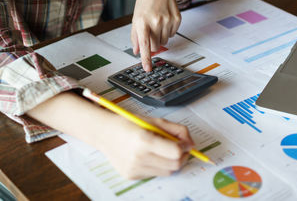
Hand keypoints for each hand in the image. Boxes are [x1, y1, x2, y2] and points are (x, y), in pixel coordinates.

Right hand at [27, 92, 193, 179]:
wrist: (104, 133)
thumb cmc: (130, 124)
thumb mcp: (155, 121)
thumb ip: (176, 130)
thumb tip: (191, 143)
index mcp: (144, 140)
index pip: (175, 152)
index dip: (185, 147)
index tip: (186, 142)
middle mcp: (138, 157)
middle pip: (174, 165)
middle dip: (182, 156)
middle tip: (180, 148)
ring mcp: (135, 169)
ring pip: (167, 172)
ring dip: (171, 162)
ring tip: (163, 150)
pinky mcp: (132, 176)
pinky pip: (155, 174)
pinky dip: (158, 165)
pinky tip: (150, 155)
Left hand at [131, 0, 180, 71]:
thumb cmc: (146, 1)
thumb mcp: (136, 17)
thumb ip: (135, 36)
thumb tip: (137, 51)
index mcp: (142, 21)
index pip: (144, 45)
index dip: (146, 59)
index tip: (147, 69)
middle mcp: (156, 21)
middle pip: (155, 46)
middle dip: (152, 44)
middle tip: (150, 33)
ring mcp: (168, 20)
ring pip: (164, 41)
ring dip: (160, 36)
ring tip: (157, 23)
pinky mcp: (177, 19)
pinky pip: (172, 34)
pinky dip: (168, 31)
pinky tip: (165, 20)